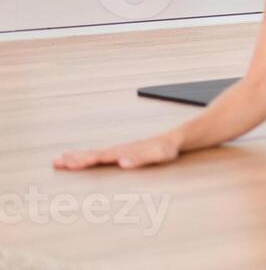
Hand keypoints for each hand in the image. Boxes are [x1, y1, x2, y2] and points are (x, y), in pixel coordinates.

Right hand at [54, 131, 181, 170]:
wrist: (172, 140)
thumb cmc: (166, 150)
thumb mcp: (158, 155)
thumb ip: (141, 159)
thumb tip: (122, 163)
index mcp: (124, 151)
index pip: (100, 157)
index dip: (85, 160)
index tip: (70, 163)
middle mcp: (118, 150)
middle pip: (92, 154)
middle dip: (74, 158)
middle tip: (55, 162)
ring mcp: (118, 151)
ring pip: (93, 154)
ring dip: (75, 157)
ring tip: (58, 160)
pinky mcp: (119, 153)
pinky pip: (99, 156)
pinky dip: (85, 157)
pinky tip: (77, 159)